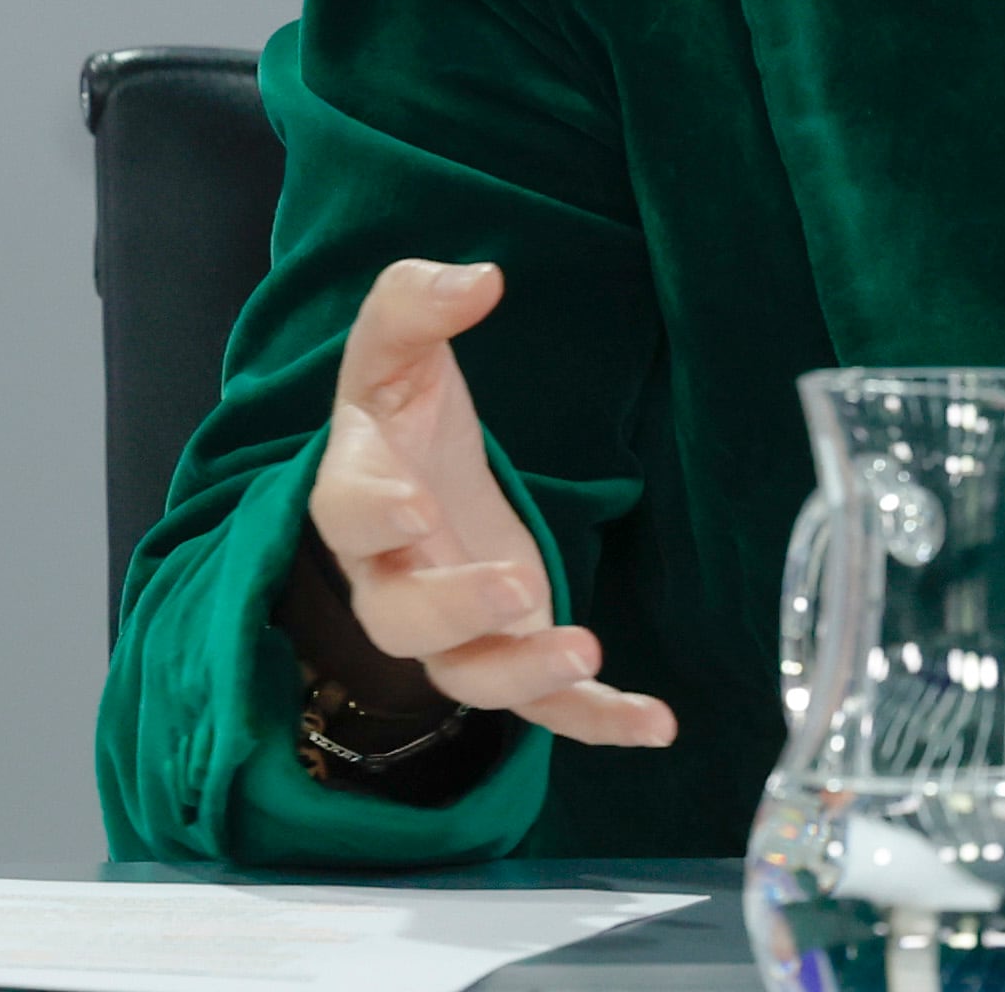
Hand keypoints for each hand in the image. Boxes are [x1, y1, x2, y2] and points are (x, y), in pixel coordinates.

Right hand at [299, 258, 676, 747]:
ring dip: (524, 672)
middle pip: (403, 619)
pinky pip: (543, 705)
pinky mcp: (508, 647)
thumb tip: (478, 278)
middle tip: (512, 585)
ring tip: (587, 653)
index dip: (373, 513)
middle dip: (453, 609)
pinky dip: (597, 721)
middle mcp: (395, 577)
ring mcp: (451, 626)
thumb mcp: (395, 347)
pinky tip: (656, 725)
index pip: (348, 512)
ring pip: (468, 676)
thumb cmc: (400, 412)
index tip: (410, 505)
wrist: (411, 472)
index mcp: (360, 496)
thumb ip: (416, 303)